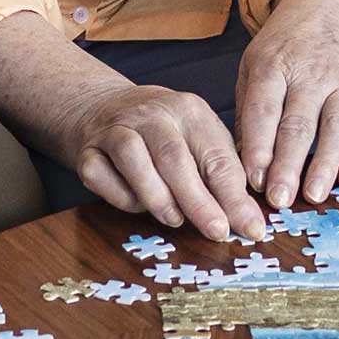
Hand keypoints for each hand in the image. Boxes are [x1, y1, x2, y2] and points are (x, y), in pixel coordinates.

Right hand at [68, 80, 267, 244]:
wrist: (106, 107)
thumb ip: (224, 176)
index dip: (235, 197)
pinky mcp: (87, 149)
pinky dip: (118, 195)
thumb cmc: (167, 134)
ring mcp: (116, 129)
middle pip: (175, 159)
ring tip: (175, 220)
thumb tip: (249, 220)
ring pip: (134, 160)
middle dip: (199, 201)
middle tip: (216, 231)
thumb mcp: (201, 141)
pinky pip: (100, 175)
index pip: (217, 157)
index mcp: (190, 111)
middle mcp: (152, 114)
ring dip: (157, 196)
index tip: (251, 228)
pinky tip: (136, 204)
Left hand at [236, 0, 338, 208]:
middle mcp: (310, 73)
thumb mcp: (254, 65)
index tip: (252, 180)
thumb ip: (248, 113)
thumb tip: (243, 163)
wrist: (331, 8)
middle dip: (288, 164)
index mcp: (274, 65)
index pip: (264, 110)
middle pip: (298, 124)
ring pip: (335, 128)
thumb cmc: (284, 47)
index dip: (258, 147)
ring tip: (314, 195)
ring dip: (324, 164)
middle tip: (279, 199)